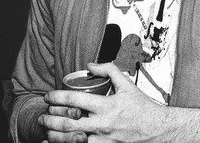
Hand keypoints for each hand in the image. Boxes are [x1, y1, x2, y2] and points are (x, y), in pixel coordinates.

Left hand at [40, 62, 168, 142]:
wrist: (157, 129)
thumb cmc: (142, 108)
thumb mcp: (127, 85)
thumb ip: (109, 70)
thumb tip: (90, 65)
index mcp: (106, 106)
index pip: (74, 100)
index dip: (57, 98)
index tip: (48, 96)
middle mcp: (102, 124)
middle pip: (68, 123)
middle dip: (50, 119)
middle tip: (42, 116)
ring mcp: (103, 140)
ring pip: (71, 140)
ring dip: (54, 136)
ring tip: (46, 131)